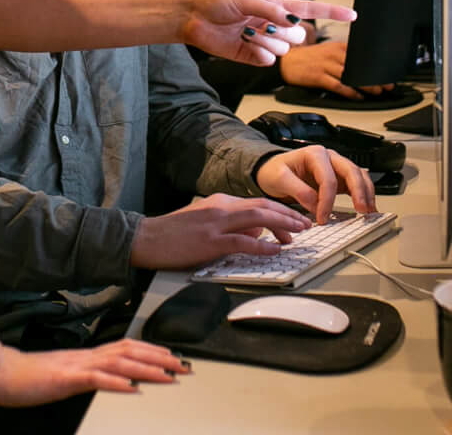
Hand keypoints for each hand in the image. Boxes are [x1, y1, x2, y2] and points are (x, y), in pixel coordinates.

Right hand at [0, 341, 188, 407]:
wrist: (2, 373)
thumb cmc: (30, 377)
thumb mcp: (65, 374)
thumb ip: (87, 373)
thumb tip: (109, 376)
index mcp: (87, 356)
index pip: (127, 348)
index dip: (153, 350)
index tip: (173, 357)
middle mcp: (87, 357)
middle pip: (131, 352)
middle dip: (160, 359)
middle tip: (184, 366)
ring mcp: (78, 366)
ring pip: (120, 362)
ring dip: (147, 368)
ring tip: (168, 375)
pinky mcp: (67, 379)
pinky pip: (96, 379)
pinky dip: (117, 382)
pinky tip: (133, 387)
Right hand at [131, 193, 311, 269]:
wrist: (146, 238)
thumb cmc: (174, 233)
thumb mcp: (205, 221)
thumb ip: (231, 225)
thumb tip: (256, 234)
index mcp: (220, 202)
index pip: (258, 202)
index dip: (281, 210)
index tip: (295, 219)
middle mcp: (221, 207)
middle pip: (263, 206)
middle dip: (288, 214)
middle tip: (305, 224)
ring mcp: (216, 224)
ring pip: (257, 219)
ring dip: (282, 225)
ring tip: (298, 234)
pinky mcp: (210, 242)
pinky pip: (243, 242)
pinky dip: (262, 246)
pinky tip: (274, 250)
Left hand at [183, 0, 351, 65]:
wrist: (192, 17)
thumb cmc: (215, 0)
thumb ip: (270, 10)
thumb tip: (292, 20)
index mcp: (275, 6)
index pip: (311, 10)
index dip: (332, 12)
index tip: (353, 15)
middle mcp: (273, 25)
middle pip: (298, 36)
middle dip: (283, 33)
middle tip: (259, 25)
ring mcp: (264, 42)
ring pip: (284, 50)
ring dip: (267, 42)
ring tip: (245, 32)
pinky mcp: (252, 57)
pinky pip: (268, 61)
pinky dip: (258, 53)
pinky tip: (242, 43)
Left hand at [255, 145, 376, 222]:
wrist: (272, 171)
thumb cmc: (274, 171)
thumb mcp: (278, 178)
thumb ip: (297, 189)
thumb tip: (314, 203)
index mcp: (314, 154)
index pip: (328, 178)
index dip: (327, 200)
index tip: (322, 218)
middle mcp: (329, 158)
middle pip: (351, 172)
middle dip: (359, 191)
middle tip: (362, 210)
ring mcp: (336, 167)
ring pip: (359, 176)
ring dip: (367, 193)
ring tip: (369, 211)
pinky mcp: (339, 179)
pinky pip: (358, 184)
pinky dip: (365, 195)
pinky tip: (368, 209)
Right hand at [278, 39, 392, 97]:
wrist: (286, 61)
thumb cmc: (308, 59)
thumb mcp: (328, 51)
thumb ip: (345, 57)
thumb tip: (363, 68)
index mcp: (338, 47)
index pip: (362, 55)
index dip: (376, 65)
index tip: (387, 73)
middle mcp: (333, 54)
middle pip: (359, 66)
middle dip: (375, 77)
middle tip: (388, 85)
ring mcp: (325, 65)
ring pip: (351, 76)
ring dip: (366, 85)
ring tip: (377, 92)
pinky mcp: (318, 76)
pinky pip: (338, 85)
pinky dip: (350, 92)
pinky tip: (358, 96)